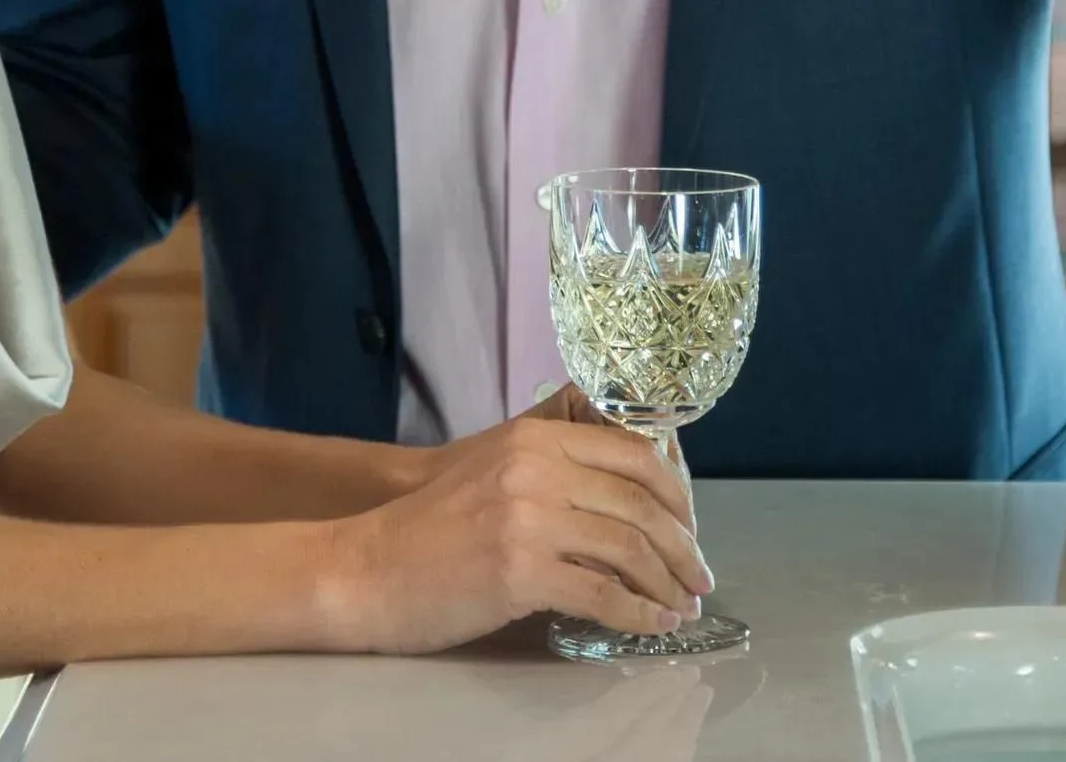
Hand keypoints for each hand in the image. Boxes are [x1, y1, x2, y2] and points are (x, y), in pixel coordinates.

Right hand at [313, 404, 710, 653]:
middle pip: (641, 504)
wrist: (365, 568)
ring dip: (668, 583)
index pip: (634, 455)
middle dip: (683, 546)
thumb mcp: (496, 470)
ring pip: (630, 549)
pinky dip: (638, 613)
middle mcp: (537, 471)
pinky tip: (652, 624)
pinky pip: (603, 594)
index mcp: (536, 440)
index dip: (676, 494)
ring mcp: (529, 521)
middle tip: (701, 576)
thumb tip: (630, 494)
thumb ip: (556, 467)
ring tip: (683, 606)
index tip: (690, 527)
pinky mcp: (520, 572)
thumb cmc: (430, 527)